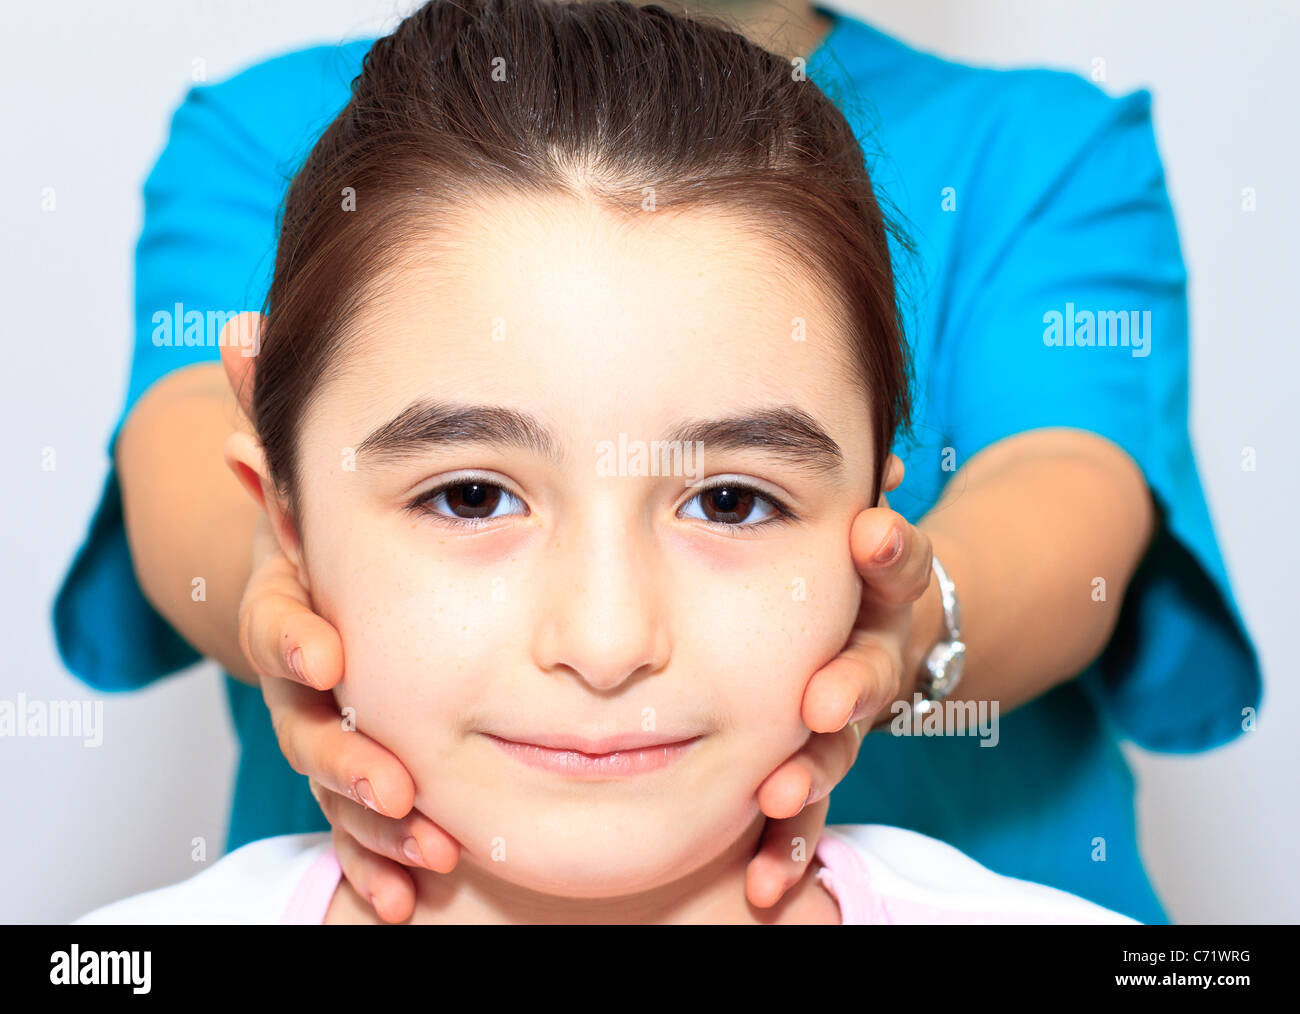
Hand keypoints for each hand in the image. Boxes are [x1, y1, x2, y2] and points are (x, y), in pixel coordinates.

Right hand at [221, 312, 459, 923]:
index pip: (282, 624)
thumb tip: (240, 331)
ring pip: (337, 783)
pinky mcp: (353, 766)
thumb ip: (285, 417)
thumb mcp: (317, 479)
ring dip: (372, 822)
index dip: (299, 639)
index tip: (332, 658)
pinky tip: (411, 893)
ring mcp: (325, 725)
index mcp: (297, 604)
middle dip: (348, 756)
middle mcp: (305, 675)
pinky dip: (378, 855)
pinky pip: (358, 822)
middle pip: (308, 723)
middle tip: (398, 787)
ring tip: (422, 858)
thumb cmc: (332, 532)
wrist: (325, 590)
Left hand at [744, 455, 934, 907]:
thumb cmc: (864, 571)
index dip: (891, 551)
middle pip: (871, 670)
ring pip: (840, 747)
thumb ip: (866, 507)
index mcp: (887, 589)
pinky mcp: (828, 762)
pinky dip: (790, 841)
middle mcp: (879, 653)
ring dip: (809, 773)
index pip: (899, 564)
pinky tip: (764, 879)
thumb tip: (883, 454)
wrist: (907, 635)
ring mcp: (857, 716)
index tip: (873, 534)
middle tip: (821, 704)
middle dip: (847, 686)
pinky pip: (811, 805)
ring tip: (775, 801)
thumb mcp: (873, 533)